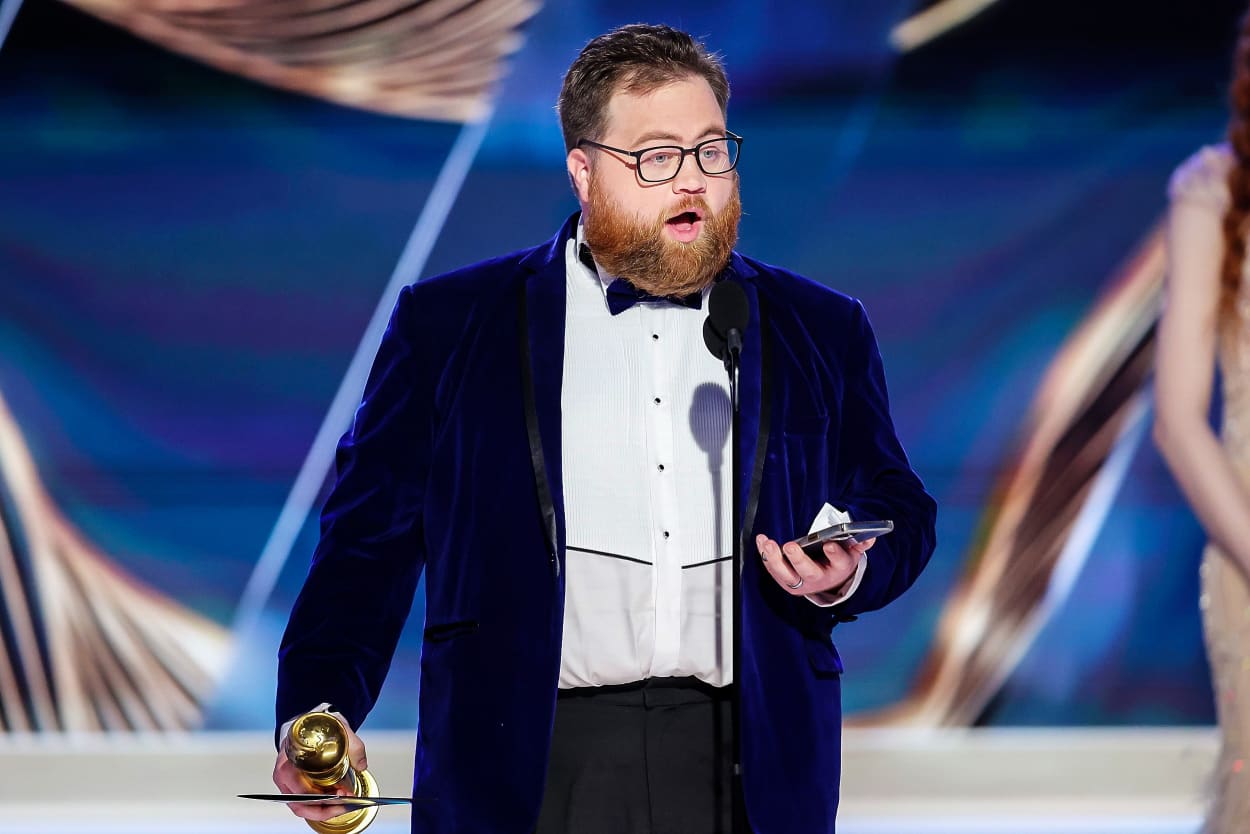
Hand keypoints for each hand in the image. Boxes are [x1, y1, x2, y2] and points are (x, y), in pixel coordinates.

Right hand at [272, 711, 368, 821]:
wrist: (309, 729)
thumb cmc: (317, 730)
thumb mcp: (337, 729)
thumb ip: (353, 744)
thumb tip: (361, 764)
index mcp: (287, 759)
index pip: (296, 783)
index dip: (316, 794)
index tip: (336, 794)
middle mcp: (283, 775)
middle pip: (299, 802)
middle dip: (324, 807)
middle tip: (345, 801)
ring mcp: (288, 785)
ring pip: (302, 808)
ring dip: (324, 810)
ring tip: (344, 804)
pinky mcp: (295, 791)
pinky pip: (306, 806)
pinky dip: (322, 808)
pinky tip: (337, 804)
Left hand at [755, 533, 874, 597]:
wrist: (826, 581)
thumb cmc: (836, 562)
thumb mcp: (851, 555)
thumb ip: (859, 545)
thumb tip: (869, 538)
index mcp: (837, 570)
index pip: (839, 563)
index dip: (835, 554)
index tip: (830, 544)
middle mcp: (818, 579)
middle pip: (808, 572)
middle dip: (798, 559)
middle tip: (790, 547)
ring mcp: (800, 581)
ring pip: (785, 574)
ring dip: (774, 559)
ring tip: (768, 544)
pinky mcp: (785, 580)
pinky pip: (772, 569)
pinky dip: (765, 555)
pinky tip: (761, 541)